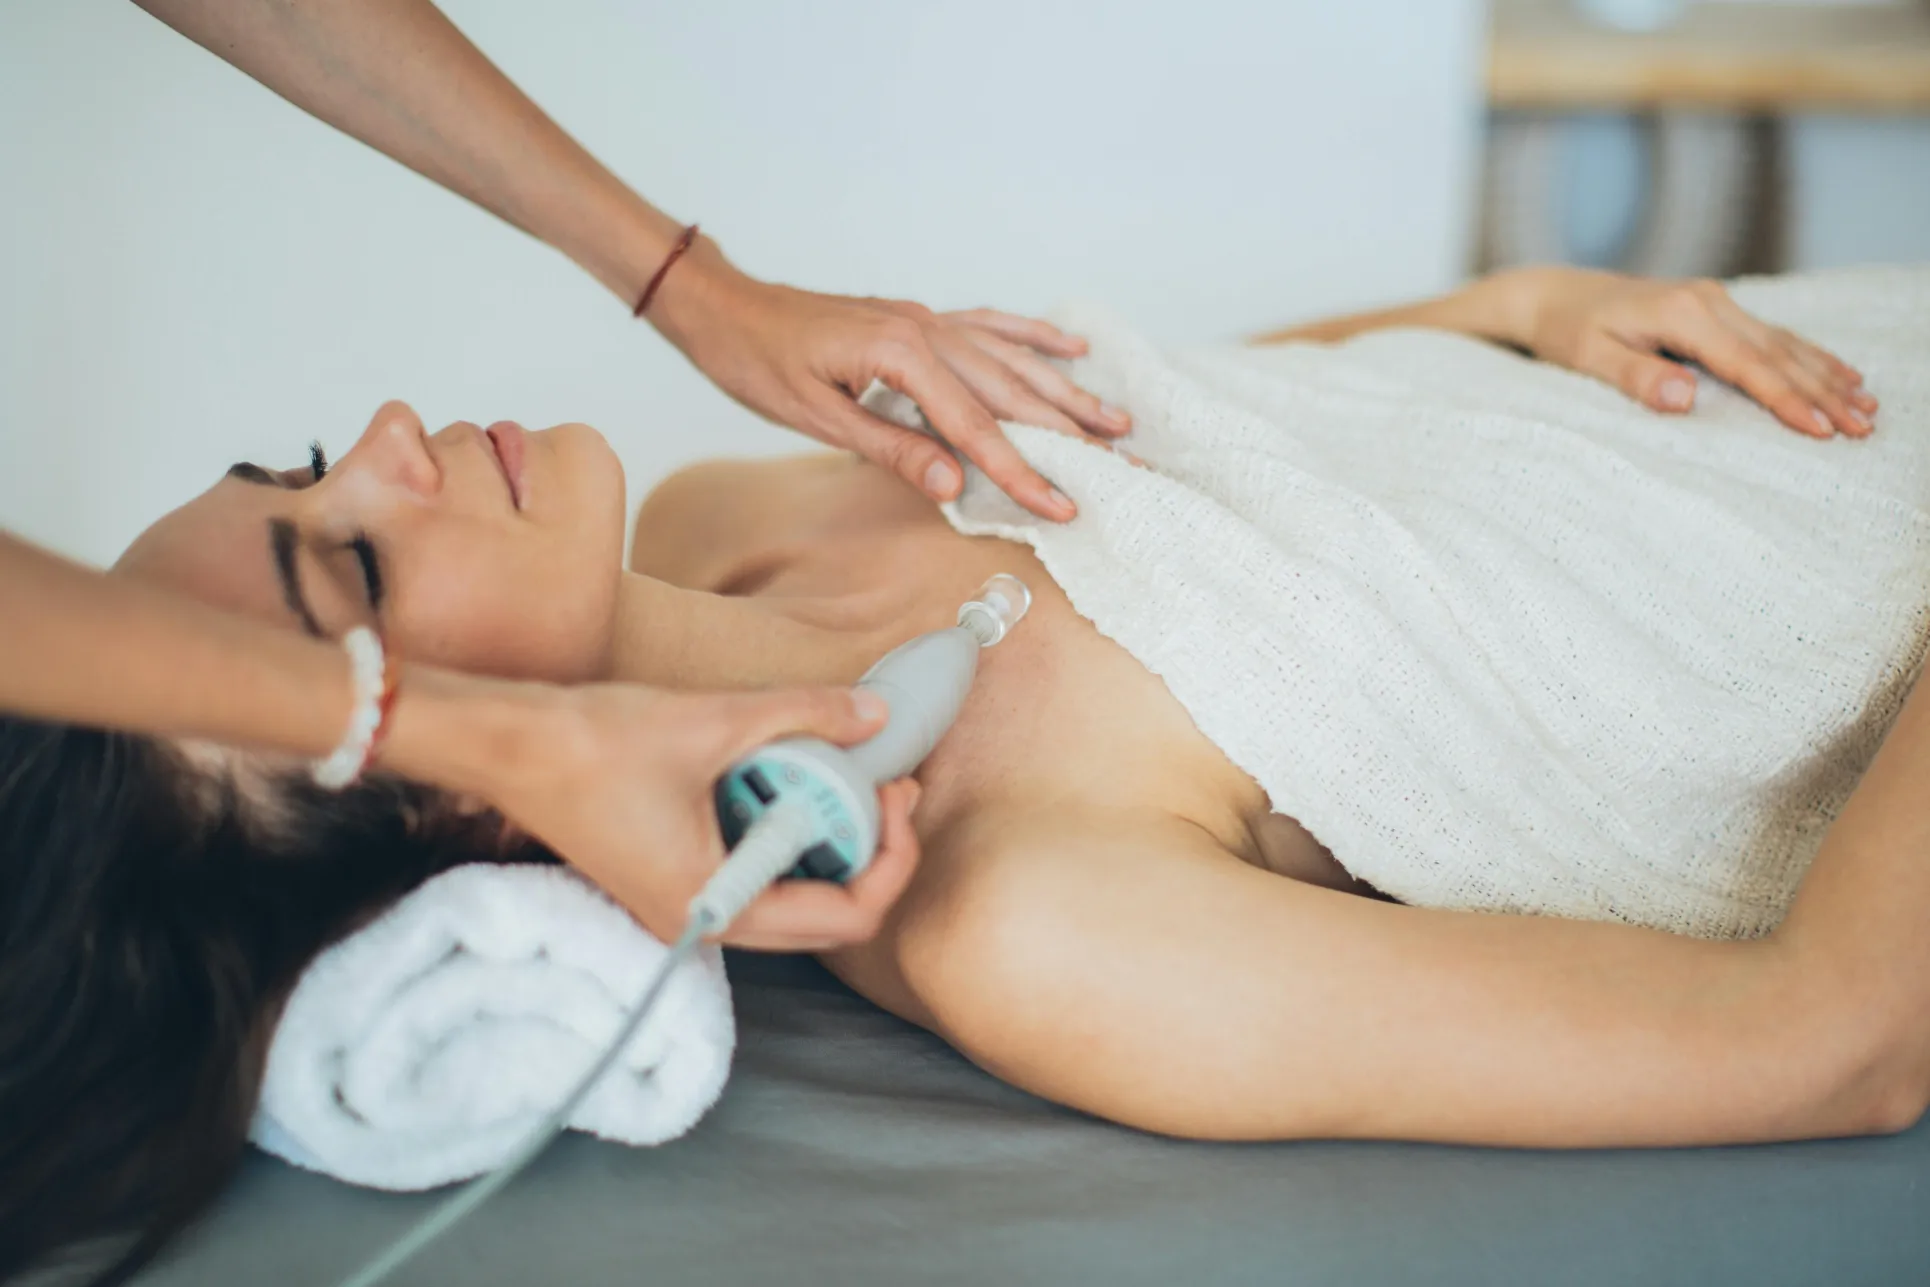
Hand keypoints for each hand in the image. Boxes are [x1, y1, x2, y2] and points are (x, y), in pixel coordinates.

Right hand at [473, 680, 921, 951]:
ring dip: (829, 845)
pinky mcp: (672, 881)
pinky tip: (791, 783)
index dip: (892, 858)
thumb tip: (875, 713)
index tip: (896, 794)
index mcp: (718, 905)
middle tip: (885, 784)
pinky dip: (787, 838)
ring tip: (844, 778)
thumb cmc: (592, 743)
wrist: (507, 745)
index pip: (847, 915)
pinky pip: (755, 878)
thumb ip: (804, 714)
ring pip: (793, 899)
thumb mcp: (714, 720)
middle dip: (870, 852)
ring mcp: (685, 907)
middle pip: (827, 917)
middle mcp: (703, 923)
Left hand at [649, 238, 1130, 520]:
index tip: (1062, 507)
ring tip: (1117, 420)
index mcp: (902, 355)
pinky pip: (989, 326)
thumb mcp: (816, 418)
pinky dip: (1032, 338)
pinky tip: (1070, 349)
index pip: (977, 428)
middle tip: (1124, 466)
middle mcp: (926, 330)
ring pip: (1012, 360)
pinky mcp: (919, 319)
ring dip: (1067, 393)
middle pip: (1013, 392)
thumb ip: (891, 449)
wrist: (724, 308)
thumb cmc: (757, 363)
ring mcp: (927, 320)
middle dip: (1071, 433)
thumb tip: (954, 485)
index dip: (1022, 473)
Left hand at [1488, 267, 1877, 438]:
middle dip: (1822, 393)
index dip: (1784, 399)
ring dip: (1826, 376)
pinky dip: (1810, 357)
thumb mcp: (1587, 358)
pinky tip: (1841, 375)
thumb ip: (1636, 377)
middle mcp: (1708, 301)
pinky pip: (1772, 335)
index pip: (1745, 364)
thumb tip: (1685, 399)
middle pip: (1776, 354)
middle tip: (1863, 429)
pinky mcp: (1715, 308)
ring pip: (1783, 343)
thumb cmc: (1565, 331)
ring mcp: (1716, 301)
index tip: (1819, 430)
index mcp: (1681, 313)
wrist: (1554, 295)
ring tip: (1868, 408)